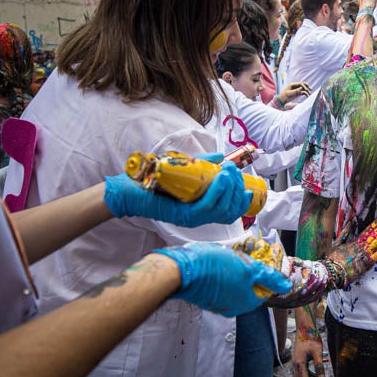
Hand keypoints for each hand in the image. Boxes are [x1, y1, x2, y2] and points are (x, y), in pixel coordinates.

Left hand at [104, 153, 251, 226]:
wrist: (129, 189)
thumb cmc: (154, 181)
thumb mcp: (186, 171)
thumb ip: (203, 165)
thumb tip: (220, 157)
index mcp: (202, 212)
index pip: (231, 213)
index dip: (243, 201)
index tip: (246, 185)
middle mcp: (199, 219)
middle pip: (229, 211)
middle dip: (238, 189)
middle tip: (235, 171)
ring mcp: (191, 219)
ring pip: (221, 209)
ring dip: (230, 188)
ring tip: (229, 172)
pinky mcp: (182, 216)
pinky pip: (206, 207)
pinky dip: (217, 192)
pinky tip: (220, 179)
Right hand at [152, 240, 290, 316]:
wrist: (181, 270)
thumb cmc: (215, 269)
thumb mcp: (249, 269)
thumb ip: (269, 278)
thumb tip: (287, 285)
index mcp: (246, 303)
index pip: (265, 288)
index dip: (264, 271)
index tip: (259, 257)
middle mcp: (232, 306)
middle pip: (249, 285)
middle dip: (249, 267)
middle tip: (244, 252)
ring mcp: (217, 302)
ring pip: (234, 282)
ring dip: (235, 267)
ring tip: (229, 254)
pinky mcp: (205, 294)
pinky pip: (220, 281)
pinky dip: (221, 270)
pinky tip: (217, 259)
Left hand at [276, 81, 310, 106]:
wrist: (281, 100)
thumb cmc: (283, 96)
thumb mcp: (288, 93)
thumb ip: (295, 91)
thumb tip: (301, 88)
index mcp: (292, 85)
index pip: (300, 83)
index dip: (304, 86)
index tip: (306, 89)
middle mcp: (295, 86)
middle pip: (303, 85)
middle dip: (307, 87)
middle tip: (310, 90)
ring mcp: (297, 90)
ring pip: (304, 89)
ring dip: (307, 91)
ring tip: (309, 94)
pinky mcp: (298, 93)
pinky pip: (303, 92)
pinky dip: (306, 94)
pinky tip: (307, 96)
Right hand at [292, 323, 324, 376]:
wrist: (305, 329)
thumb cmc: (312, 339)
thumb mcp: (318, 352)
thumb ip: (319, 366)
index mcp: (299, 363)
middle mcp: (296, 364)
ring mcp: (296, 362)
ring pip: (301, 376)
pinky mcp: (298, 360)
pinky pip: (303, 371)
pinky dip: (310, 375)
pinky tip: (317, 375)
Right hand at [327, 216, 376, 283]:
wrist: (334, 272)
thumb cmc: (334, 259)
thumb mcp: (337, 243)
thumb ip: (344, 232)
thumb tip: (350, 222)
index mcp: (355, 241)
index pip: (367, 229)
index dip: (375, 223)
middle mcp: (362, 245)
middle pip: (374, 233)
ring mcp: (366, 253)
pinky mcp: (369, 262)